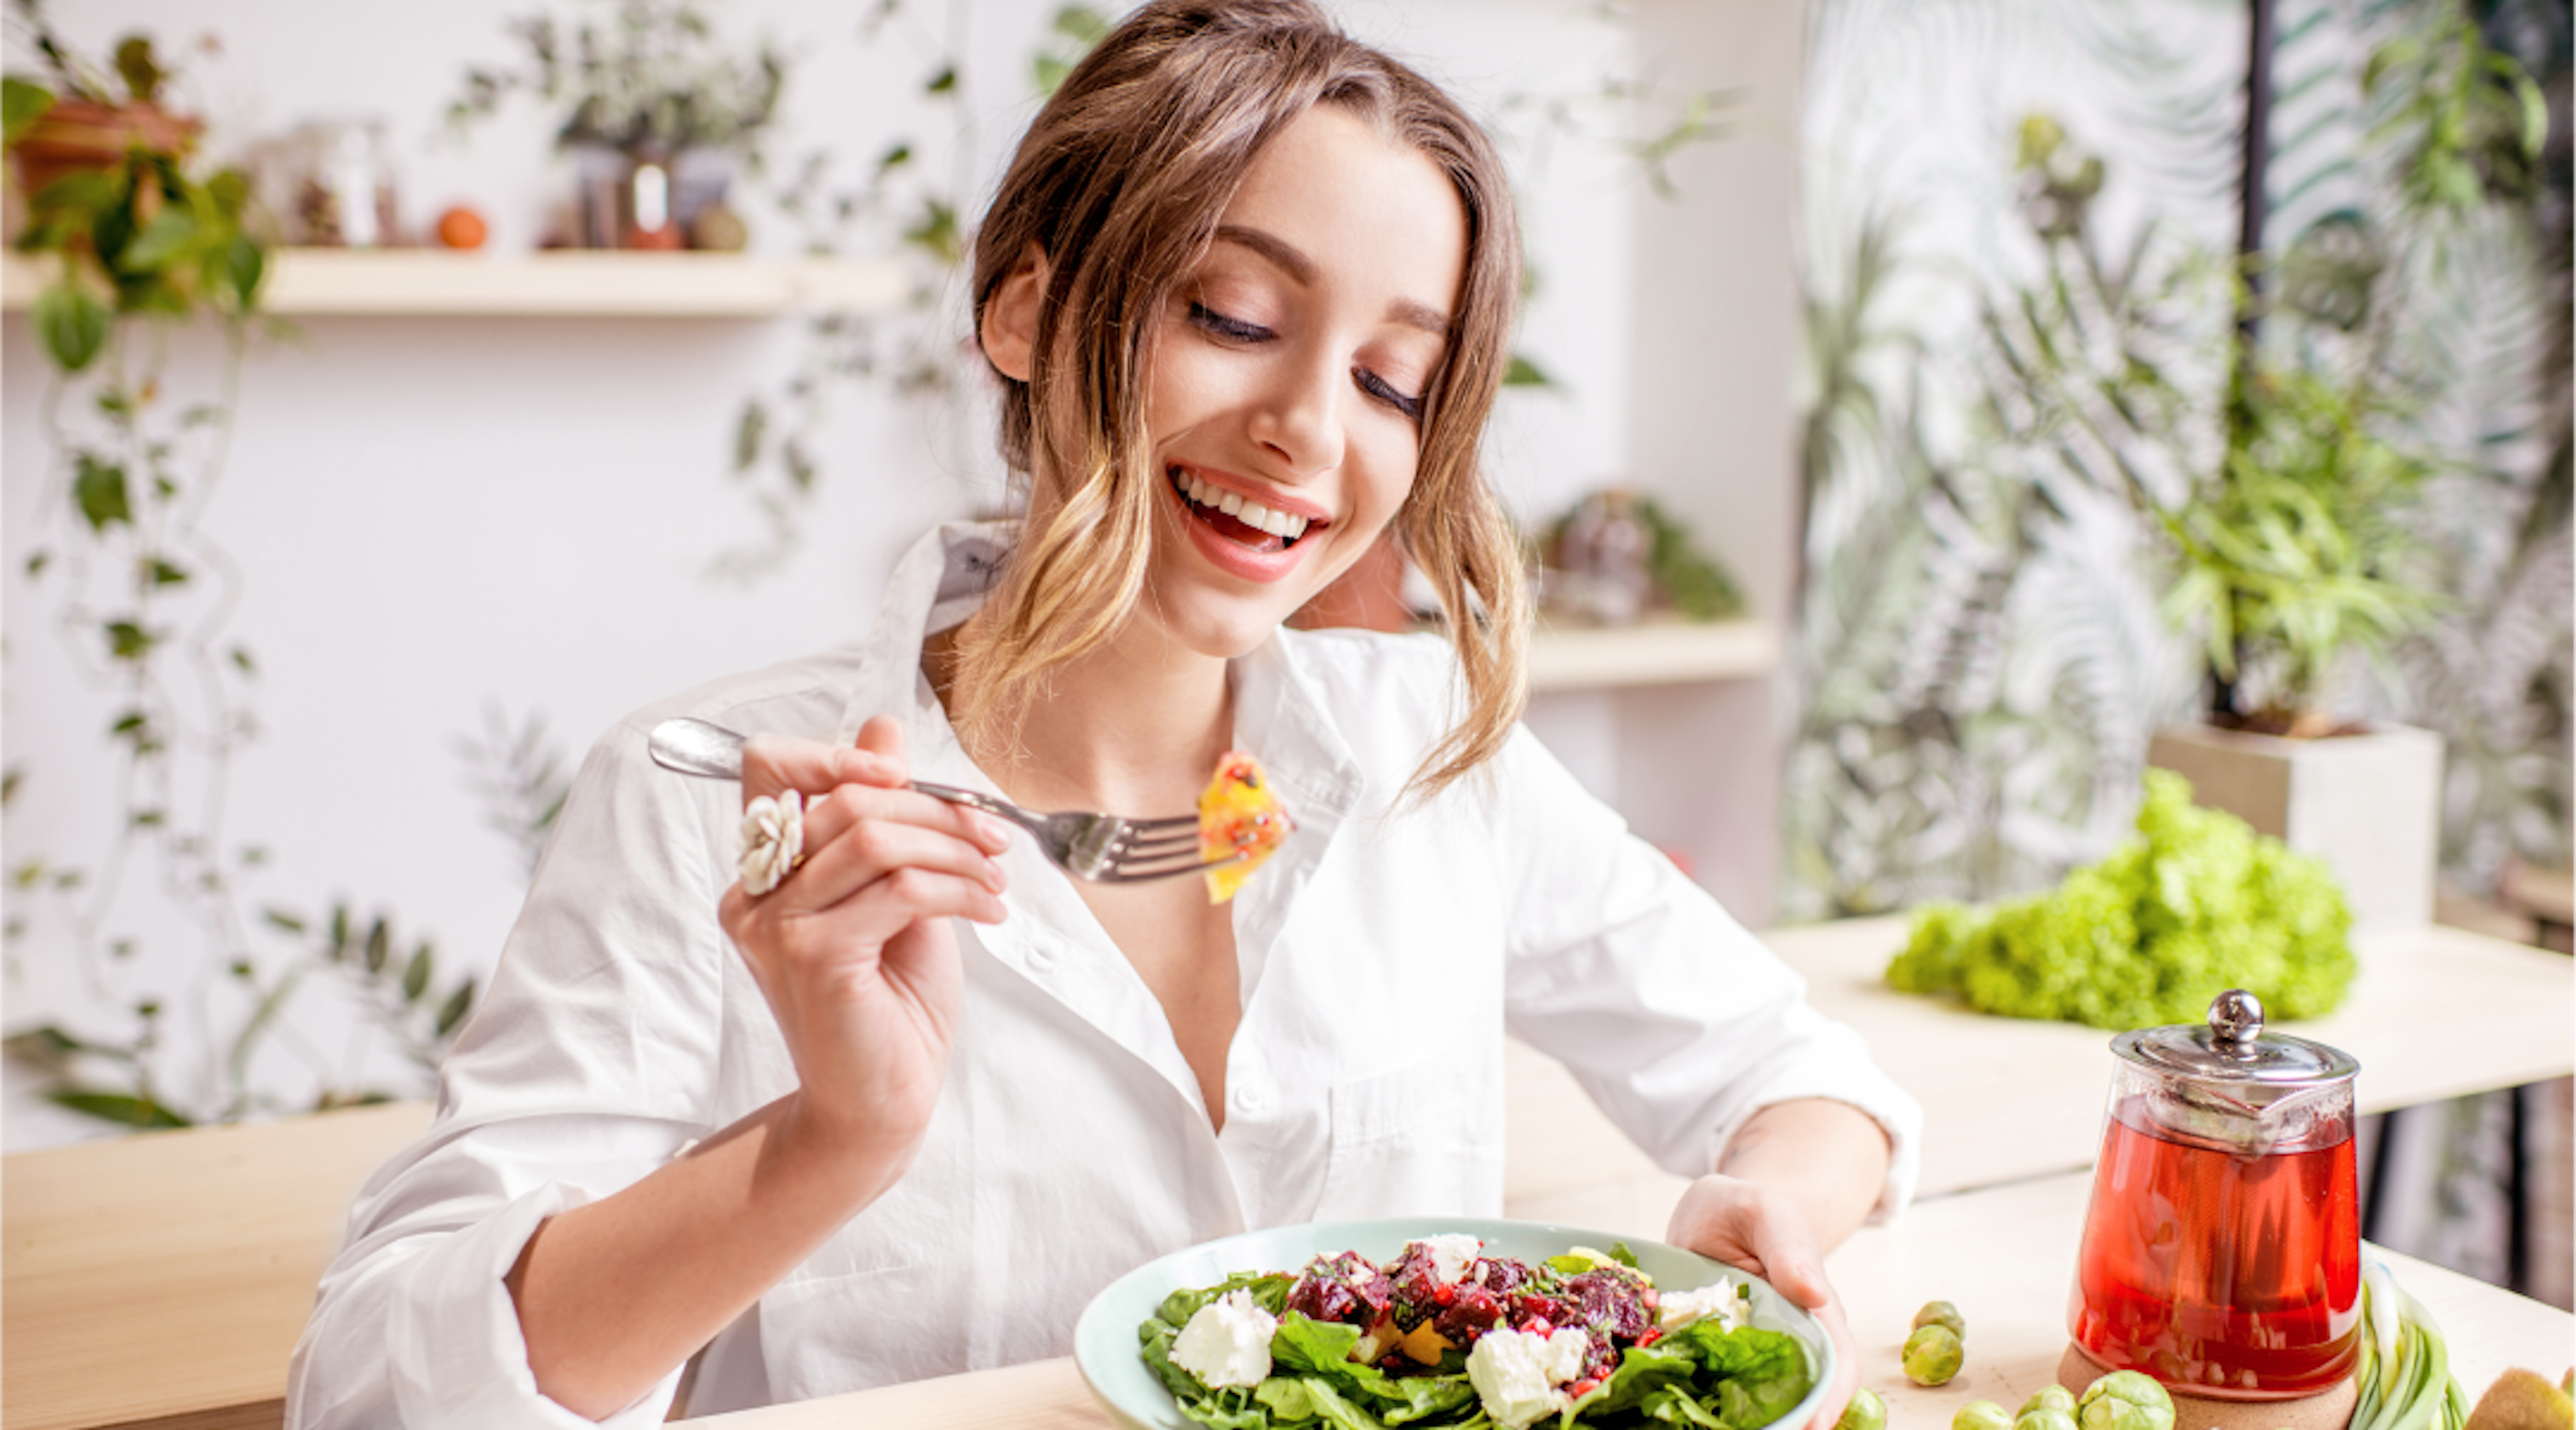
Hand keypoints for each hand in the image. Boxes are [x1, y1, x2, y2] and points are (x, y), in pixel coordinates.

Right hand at [716, 715, 1011, 1178]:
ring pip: (873, 837)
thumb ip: (885, 816)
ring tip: (996, 875)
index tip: (902, 770)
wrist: (882, 1103)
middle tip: (992, 835)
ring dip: (954, 847)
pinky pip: (898, 889)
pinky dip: (959, 889)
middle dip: (935, 808)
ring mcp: (777, 927)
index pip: (768, 766)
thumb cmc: (891, 1004)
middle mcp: (755, 895)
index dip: (835, 751)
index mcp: (765, 871)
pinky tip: (989, 909)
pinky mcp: (814, 958)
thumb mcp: (896, 891)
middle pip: (843, 798)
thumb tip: (885, 725)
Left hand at [1667, 1174, 1860, 1429]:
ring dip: (1744, 1422)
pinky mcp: (1713, 1358)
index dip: (1829, 1401)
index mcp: (1815, 1311)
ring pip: (1756, 1400)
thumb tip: (1814, 1293)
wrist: (1714, 1214)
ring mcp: (1750, 1354)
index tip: (1811, 1426)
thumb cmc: (1746, 1209)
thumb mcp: (1764, 1212)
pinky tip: (1682, 1416)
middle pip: (1800, 1395)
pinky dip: (1701, 1407)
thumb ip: (1787, 1247)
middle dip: (1787, 1423)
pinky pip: (1711, 1388)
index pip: (1836, 1365)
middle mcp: (1788, 1341)